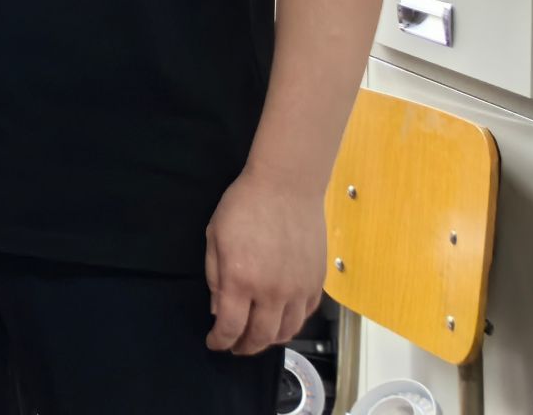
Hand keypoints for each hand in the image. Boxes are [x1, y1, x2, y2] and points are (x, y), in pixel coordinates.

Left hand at [204, 170, 326, 354]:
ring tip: (258, 337)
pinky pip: (305, 314)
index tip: (215, 343)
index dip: (220, 341)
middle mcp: (272, 292)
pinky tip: (281, 319)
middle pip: (260, 337)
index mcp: (241, 280)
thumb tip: (218, 309)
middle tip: (235, 346)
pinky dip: (292, 324)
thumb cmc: (244, 205)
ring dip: (270, 340)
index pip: (231, 327)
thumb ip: (215, 277)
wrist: (286, 185)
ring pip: (287, 331)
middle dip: (244, 347)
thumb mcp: (215, 237)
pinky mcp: (317, 282)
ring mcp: (298, 289)